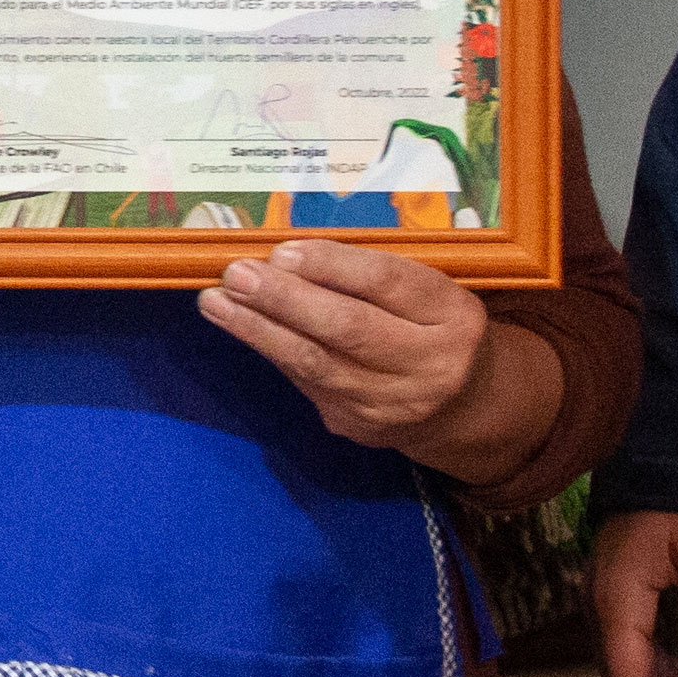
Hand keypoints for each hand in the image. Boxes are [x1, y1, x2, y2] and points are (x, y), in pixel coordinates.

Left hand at [202, 241, 503, 455]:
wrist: (461, 407)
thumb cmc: (432, 328)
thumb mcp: (426, 293)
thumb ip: (372, 275)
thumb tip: (289, 256)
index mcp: (453, 316)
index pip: (388, 283)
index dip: (332, 264)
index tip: (282, 251)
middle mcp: (430, 364)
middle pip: (349, 327)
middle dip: (284, 299)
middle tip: (237, 275)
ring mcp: (392, 402)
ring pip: (316, 363)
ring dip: (258, 330)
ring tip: (217, 301)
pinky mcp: (359, 425)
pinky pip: (306, 382)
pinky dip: (272, 350)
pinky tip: (242, 326)